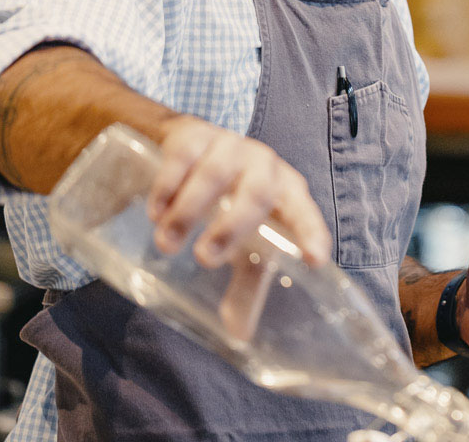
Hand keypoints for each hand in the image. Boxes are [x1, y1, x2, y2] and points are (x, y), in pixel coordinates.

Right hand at [146, 115, 330, 267]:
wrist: (190, 147)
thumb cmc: (229, 203)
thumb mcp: (242, 242)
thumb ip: (245, 284)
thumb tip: (239, 336)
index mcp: (286, 192)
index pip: (305, 211)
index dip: (311, 233)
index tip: (314, 260)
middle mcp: (263, 165)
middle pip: (258, 191)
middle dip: (233, 226)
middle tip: (205, 259)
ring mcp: (228, 145)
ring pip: (215, 173)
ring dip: (189, 209)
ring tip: (167, 242)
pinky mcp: (194, 133)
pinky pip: (183, 154)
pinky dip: (168, 184)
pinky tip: (155, 210)